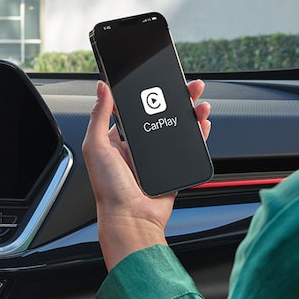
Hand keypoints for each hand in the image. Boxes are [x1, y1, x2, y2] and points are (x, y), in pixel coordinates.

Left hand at [82, 80, 210, 269]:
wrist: (132, 218)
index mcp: (117, 139)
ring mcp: (156, 157)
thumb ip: (99, 116)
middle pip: (160, 114)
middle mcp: (137, 146)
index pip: (135, 108)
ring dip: (190, 112)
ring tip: (199, 101)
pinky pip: (188, 147)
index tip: (157, 79)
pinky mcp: (173, 168)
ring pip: (177, 127)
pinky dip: (198, 133)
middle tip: (188, 85)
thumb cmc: (109, 190)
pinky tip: (202, 122)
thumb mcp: (96, 147)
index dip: (147, 93)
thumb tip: (102, 88)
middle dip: (176, 98)